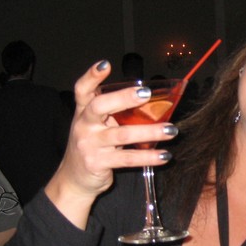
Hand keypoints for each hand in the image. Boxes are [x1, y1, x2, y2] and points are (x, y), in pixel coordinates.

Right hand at [45, 61, 176, 226]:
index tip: (105, 65)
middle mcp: (84, 126)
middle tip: (146, 93)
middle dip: (123, 98)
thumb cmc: (92, 147)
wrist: (74, 180)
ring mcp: (89, 145)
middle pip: (99, 106)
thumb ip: (114, 113)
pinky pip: (127, 158)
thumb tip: (152, 102)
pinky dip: (148, 157)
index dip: (91, 76)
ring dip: (149, 132)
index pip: (82, 90)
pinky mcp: (97, 163)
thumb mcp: (96, 126)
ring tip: (171, 130)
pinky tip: (165, 155)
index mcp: (83, 112)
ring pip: (122, 134)